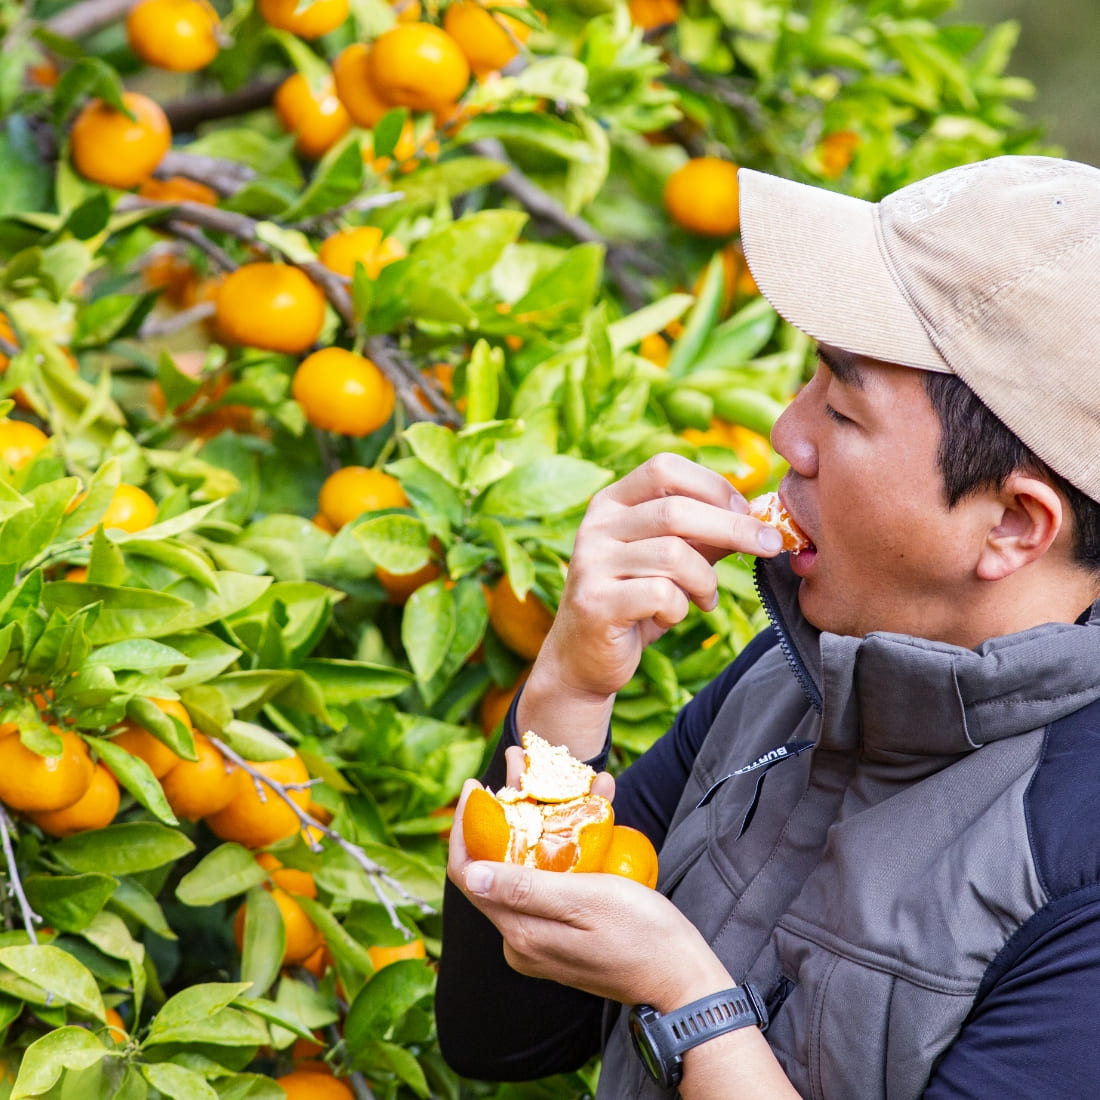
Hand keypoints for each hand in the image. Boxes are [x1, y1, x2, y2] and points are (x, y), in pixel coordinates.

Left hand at [448, 778, 731, 1010]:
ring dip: (534, 822)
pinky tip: (580, 813)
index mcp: (520, 933)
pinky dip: (556, 845)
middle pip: (495, 866)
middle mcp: (521, 941)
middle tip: (520, 767)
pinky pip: (546, 882)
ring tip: (552, 779)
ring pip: (522, 870)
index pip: (469, 874)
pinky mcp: (560, 936)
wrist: (680, 978)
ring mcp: (540, 940)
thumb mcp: (585, 901)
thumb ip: (525, 890)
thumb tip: (470, 873)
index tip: (474, 785)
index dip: (466, 826)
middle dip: (505, 812)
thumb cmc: (641, 934)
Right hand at [517, 453, 783, 756]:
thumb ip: (703, 534)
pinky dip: (681, 607)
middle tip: (770, 545)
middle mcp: (596, 526)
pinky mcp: (596, 603)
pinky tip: (673, 615)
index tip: (746, 509)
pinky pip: (661, 595)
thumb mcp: (669, 559)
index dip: (712, 484)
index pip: (664, 468)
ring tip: (706, 597)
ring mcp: (591, 563)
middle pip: (676, 511)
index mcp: (612, 503)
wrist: (584, 656)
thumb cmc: (635, 600)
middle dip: (733, 527)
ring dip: (705, 580)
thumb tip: (759, 518)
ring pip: (673, 555)